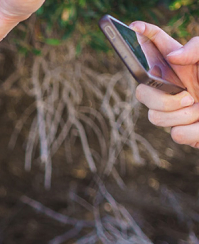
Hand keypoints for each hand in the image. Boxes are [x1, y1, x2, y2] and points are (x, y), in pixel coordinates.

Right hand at [131, 22, 198, 148]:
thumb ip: (194, 49)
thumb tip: (172, 57)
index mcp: (177, 65)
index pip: (153, 46)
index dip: (139, 35)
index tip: (133, 27)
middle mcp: (170, 86)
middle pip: (142, 91)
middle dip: (161, 98)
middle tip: (188, 97)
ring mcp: (172, 110)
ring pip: (154, 116)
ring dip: (183, 115)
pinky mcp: (181, 130)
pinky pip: (176, 133)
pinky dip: (195, 130)